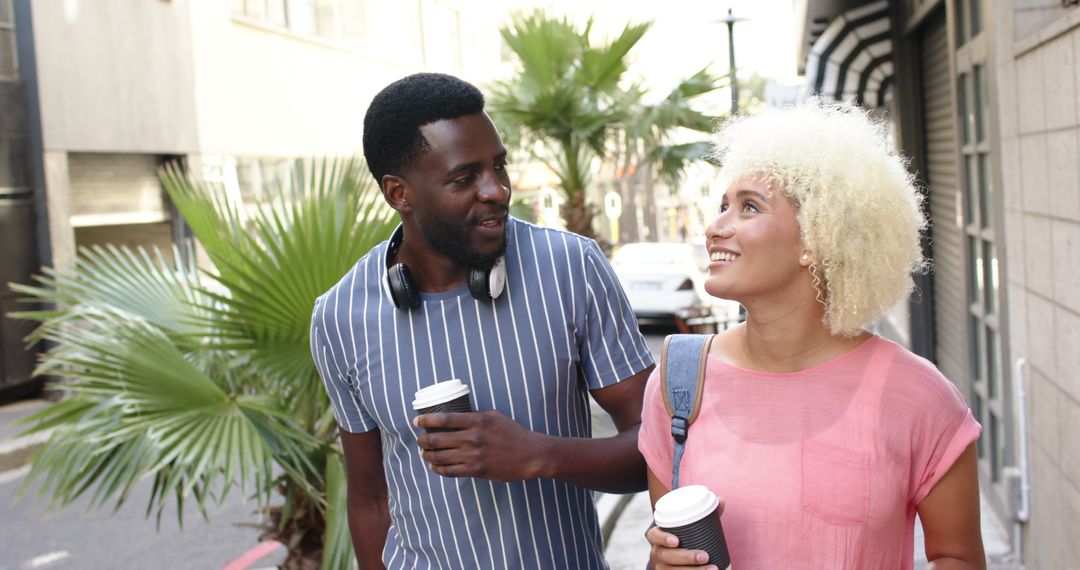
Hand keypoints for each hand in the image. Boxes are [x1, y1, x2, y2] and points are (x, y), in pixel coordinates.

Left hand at [414, 411, 546, 481]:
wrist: (530, 455)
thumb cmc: (513, 433)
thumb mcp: (494, 416)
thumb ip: (475, 417)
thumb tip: (455, 418)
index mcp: (477, 421)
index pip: (443, 419)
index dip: (426, 420)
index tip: (417, 421)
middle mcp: (472, 438)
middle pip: (437, 439)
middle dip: (423, 441)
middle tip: (419, 440)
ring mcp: (473, 456)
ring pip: (439, 457)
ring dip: (427, 456)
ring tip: (424, 453)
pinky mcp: (475, 471)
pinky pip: (449, 471)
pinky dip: (438, 469)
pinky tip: (435, 466)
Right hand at [646, 499, 725, 569]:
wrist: (677, 560)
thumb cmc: (684, 538)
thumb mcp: (689, 528)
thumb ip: (704, 515)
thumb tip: (721, 501)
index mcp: (658, 538)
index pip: (654, 536)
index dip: (663, 538)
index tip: (676, 541)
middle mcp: (657, 554)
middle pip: (666, 557)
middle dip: (686, 557)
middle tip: (705, 556)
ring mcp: (661, 568)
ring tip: (713, 569)